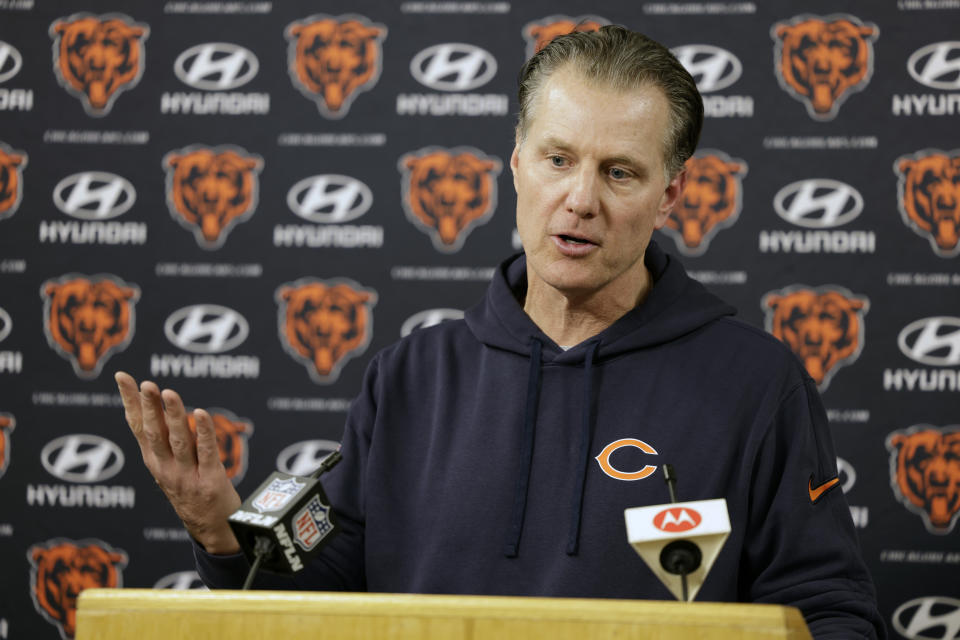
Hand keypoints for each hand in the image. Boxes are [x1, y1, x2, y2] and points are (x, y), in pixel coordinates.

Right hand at [115, 371, 241, 553]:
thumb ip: (165, 440)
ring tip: (169, 393)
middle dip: (149, 407)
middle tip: (146, 384)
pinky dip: (203, 432)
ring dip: (173, 416)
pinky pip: (206, 452)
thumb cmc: (193, 491)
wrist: (213, 530)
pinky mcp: (210, 481)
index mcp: (154, 462)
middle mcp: (165, 469)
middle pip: (154, 433)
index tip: (122, 377)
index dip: (130, 401)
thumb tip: (158, 405)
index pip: (137, 427)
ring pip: (178, 441)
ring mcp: (187, 476)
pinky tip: (201, 414)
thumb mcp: (170, 467)